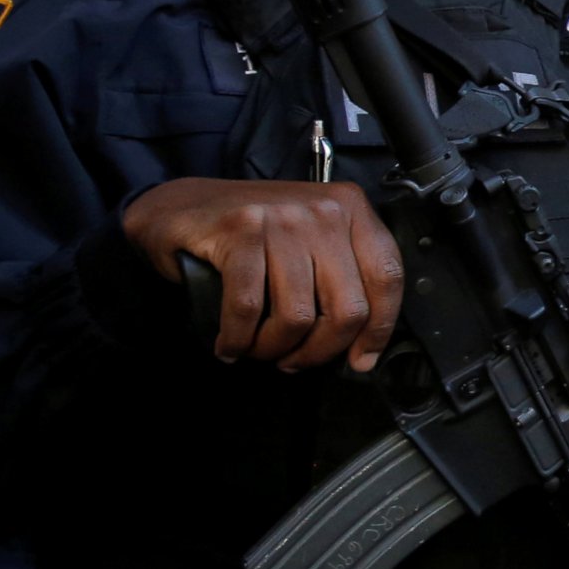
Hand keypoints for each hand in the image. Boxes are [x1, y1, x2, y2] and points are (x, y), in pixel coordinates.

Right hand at [121, 178, 402, 371]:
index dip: (378, 330)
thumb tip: (364, 348)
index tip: (361, 359)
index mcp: (351, 209)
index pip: (387, 278)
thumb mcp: (311, 242)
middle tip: (296, 361)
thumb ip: (342, 279)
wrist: (181, 207)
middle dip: (320, 351)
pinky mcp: (240, 231)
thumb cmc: (252, 233)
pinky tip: (231, 344)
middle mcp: (323, 210)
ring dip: (274, 348)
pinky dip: (238, 338)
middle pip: (347, 308)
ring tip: (258, 349)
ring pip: (297, 316)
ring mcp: (282, 219)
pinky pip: (248, 308)